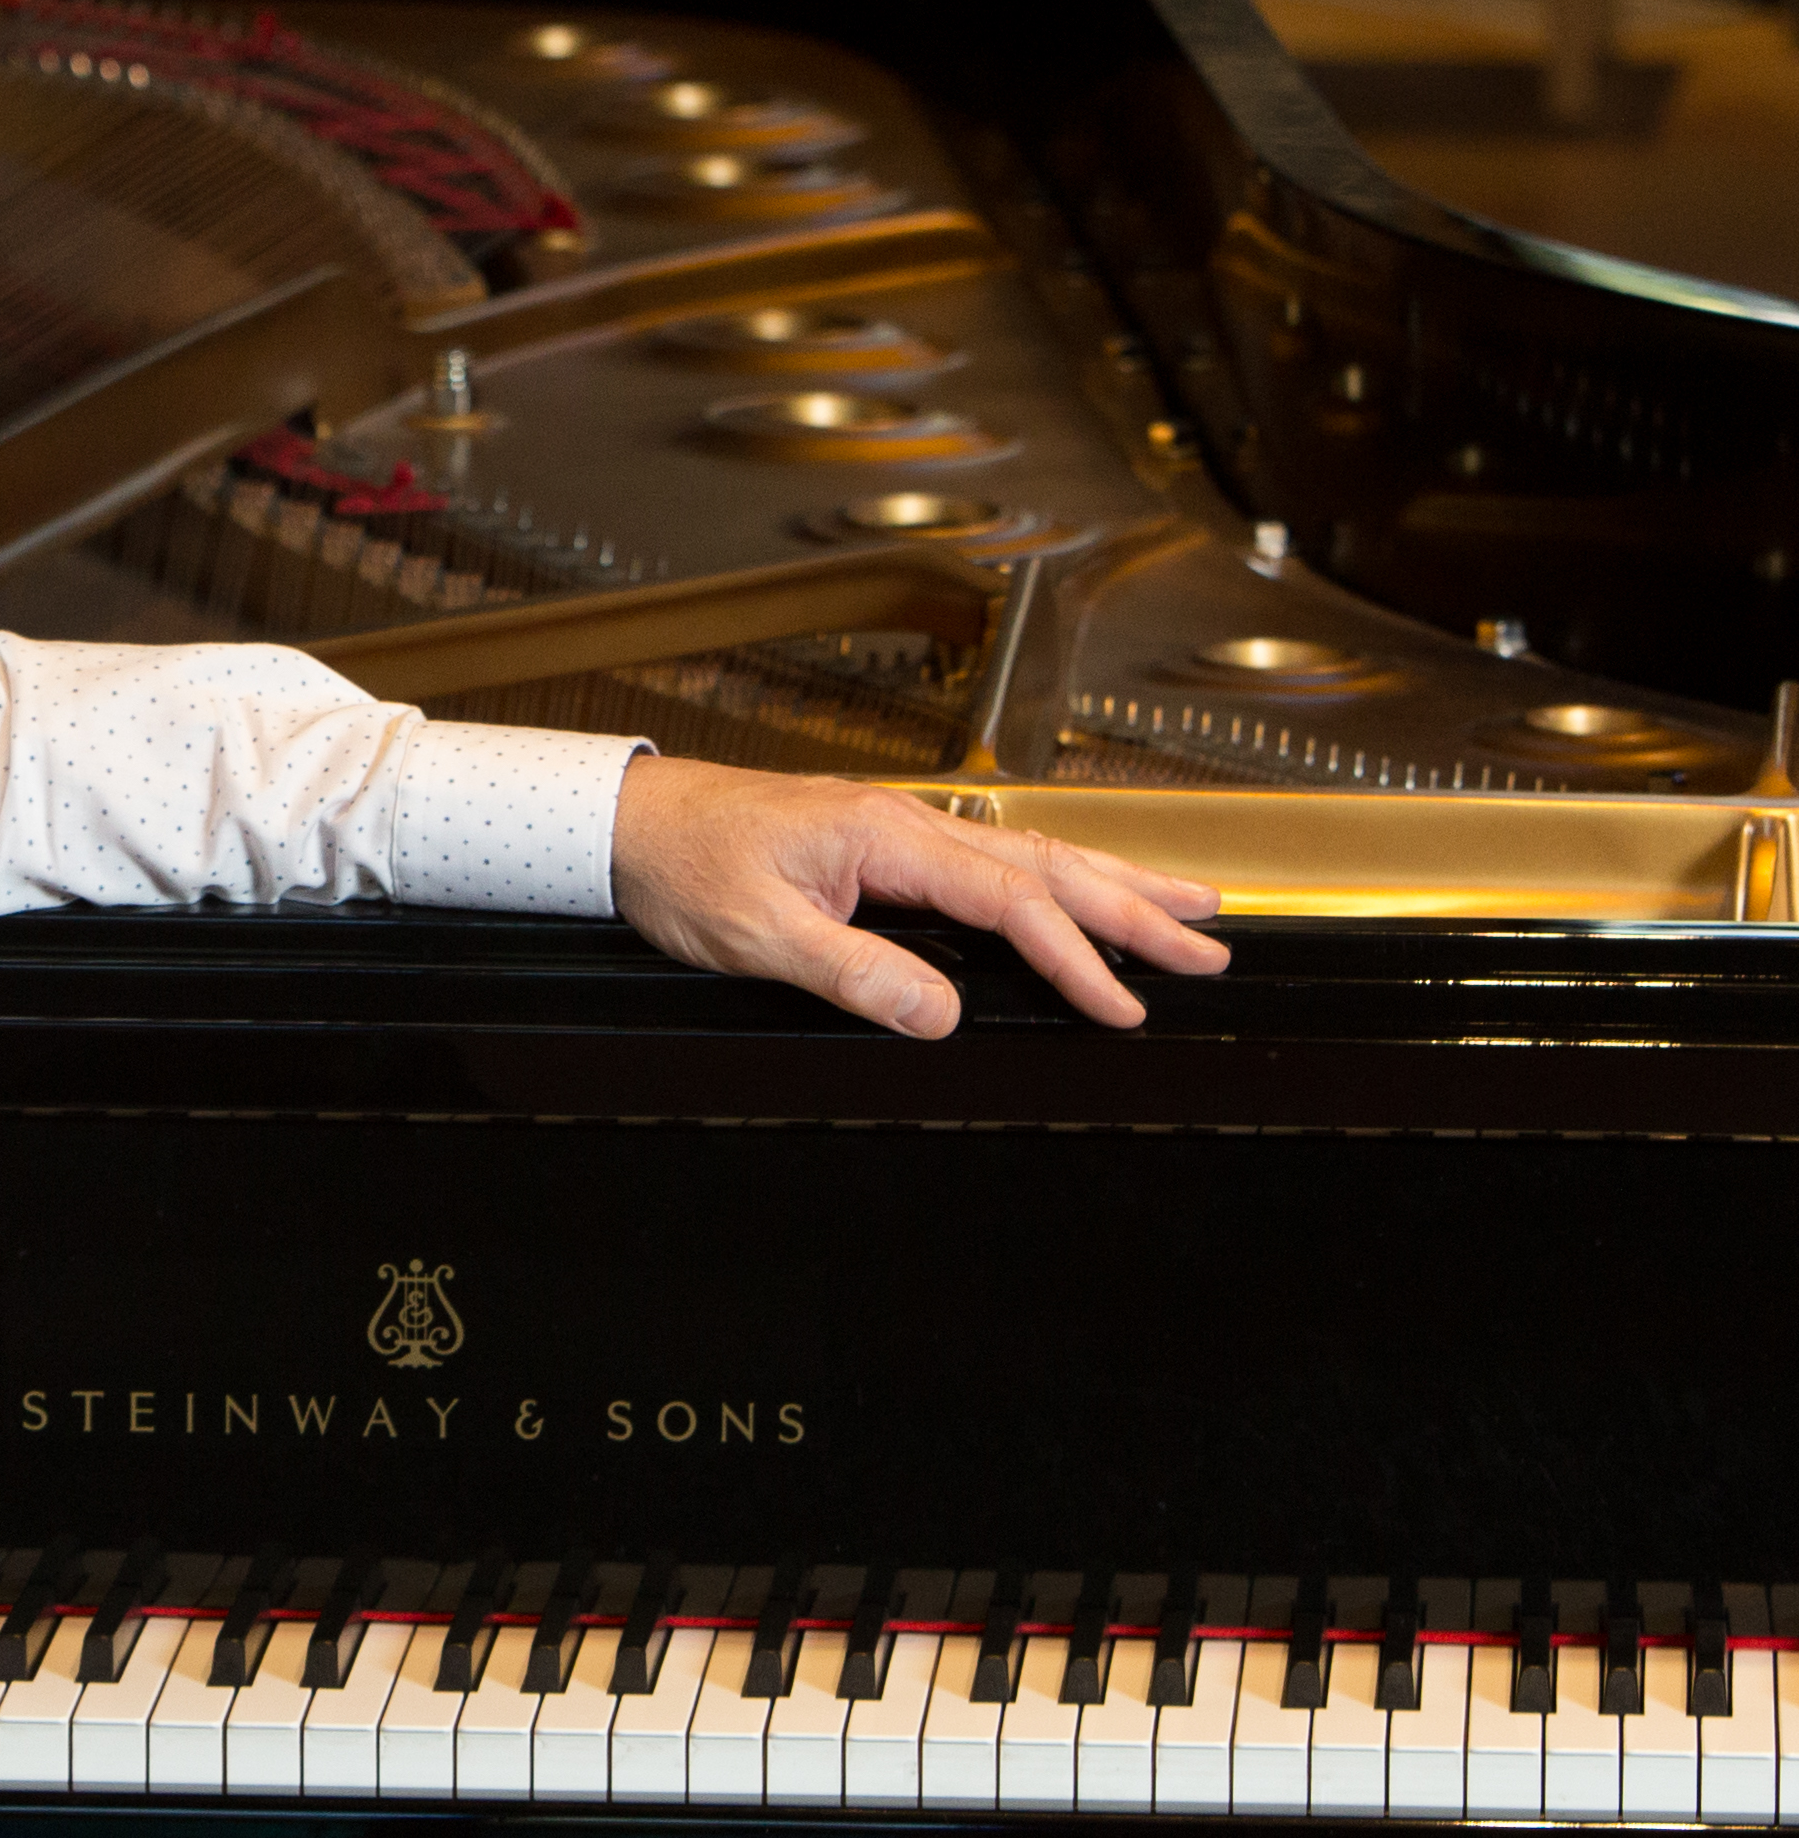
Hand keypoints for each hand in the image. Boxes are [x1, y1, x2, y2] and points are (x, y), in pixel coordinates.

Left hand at [608, 755, 1227, 1036]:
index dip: (1075, 959)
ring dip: (1114, 883)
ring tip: (1189, 910)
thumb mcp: (758, 935)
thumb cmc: (681, 865)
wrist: (627, 822)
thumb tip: (940, 1014)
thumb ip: (854, 973)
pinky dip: (1055, 876)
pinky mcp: (884, 843)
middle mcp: (906, 823)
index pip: (1009, 904)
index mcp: (886, 837)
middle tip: (1210, 951)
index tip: (1121, 1005)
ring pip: (1031, 857)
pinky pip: (992, 860)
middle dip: (1136, 910)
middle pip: (1047, 868)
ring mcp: (900, 829)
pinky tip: (1082, 888)